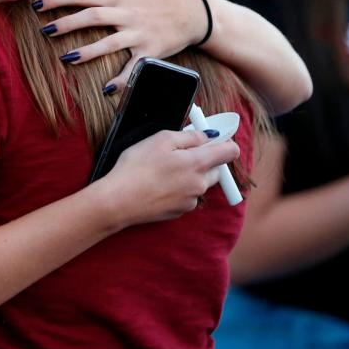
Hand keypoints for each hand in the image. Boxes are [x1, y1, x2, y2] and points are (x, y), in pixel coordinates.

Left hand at [32, 0, 207, 90]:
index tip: (38, 5)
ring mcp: (139, 34)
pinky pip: (135, 67)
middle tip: (44, 30)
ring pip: (110, 42)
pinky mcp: (150, 51)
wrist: (192, 10)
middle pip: (93, 17)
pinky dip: (122, 79)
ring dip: (88, 51)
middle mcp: (127, 14)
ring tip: (66, 58)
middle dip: (67, 23)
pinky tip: (106, 88)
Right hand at [96, 129, 239, 227]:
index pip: (230, 151)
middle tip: (179, 154)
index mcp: (198, 163)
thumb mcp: (161, 139)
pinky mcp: (179, 212)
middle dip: (204, 161)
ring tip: (162, 172)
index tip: (213, 139)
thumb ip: (190, 136)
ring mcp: (190, 201)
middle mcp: (199, 184)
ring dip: (189, 176)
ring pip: (199, 184)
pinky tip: (158, 186)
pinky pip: (186, 197)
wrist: (118, 201)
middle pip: (216, 170)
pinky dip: (178, 190)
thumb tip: (207, 136)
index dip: (225, 142)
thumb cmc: (136, 167)